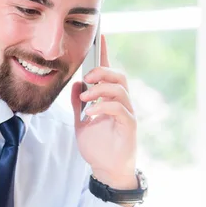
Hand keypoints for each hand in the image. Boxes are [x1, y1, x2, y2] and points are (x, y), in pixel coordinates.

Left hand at [71, 35, 136, 189]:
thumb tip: (76, 84)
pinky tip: (92, 113)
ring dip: (101, 90)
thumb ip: (78, 104)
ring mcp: (127, 114)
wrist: (106, 170)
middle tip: (88, 79)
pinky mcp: (129, 126)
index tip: (99, 36)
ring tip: (86, 99)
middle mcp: (121, 103)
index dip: (104, 54)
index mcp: (109, 100)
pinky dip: (104, 107)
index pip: (108, 72)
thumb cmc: (97, 147)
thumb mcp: (81, 122)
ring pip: (120, 90)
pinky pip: (120, 109)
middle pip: (119, 76)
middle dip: (102, 72)